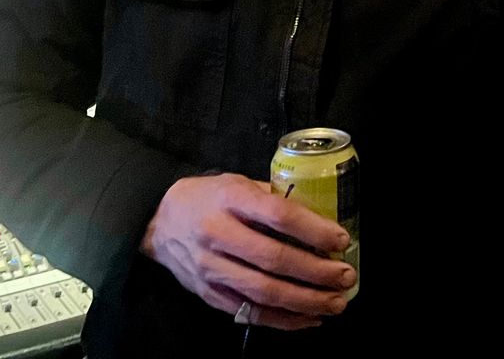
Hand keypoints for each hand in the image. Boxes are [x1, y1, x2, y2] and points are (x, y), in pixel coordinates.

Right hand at [140, 173, 355, 328]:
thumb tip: (320, 220)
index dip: (314, 230)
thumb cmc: (208, 197)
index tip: (342, 240)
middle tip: (346, 276)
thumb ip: (273, 199)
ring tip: (335, 303)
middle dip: (316, 272)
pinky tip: (309, 319)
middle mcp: (218, 234)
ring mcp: (211, 268)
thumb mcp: (239, 183)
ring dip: (305, 301)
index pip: (278, 216)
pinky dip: (283, 320)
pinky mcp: (208, 294)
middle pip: (274, 259)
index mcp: (231, 199)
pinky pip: (250, 312)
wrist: (157, 221)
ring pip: (264, 292)